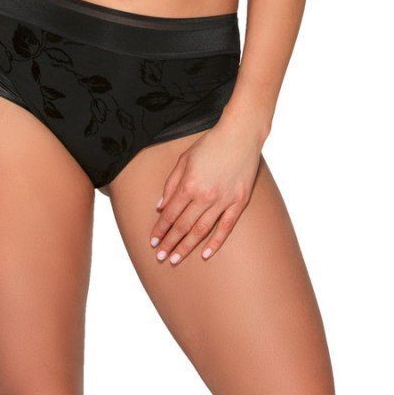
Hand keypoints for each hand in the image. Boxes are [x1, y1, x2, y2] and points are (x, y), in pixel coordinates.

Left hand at [148, 111, 266, 265]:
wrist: (240, 135)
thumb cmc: (210, 144)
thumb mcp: (184, 159)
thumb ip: (171, 184)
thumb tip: (160, 207)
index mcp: (189, 184)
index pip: (170, 214)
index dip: (160, 229)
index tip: (153, 241)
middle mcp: (205, 195)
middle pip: (183, 226)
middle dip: (169, 243)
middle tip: (160, 257)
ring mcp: (223, 200)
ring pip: (201, 230)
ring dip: (186, 247)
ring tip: (175, 259)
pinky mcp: (239, 202)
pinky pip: (225, 227)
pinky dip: (215, 242)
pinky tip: (204, 254)